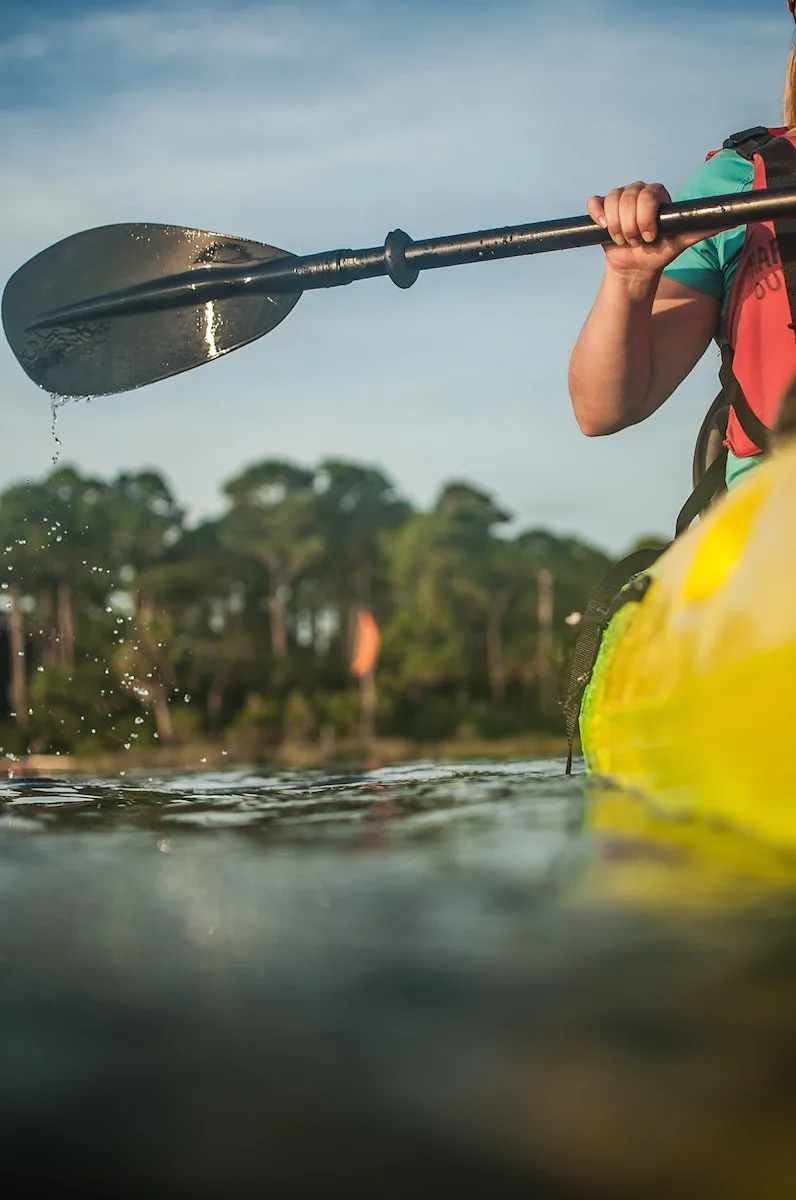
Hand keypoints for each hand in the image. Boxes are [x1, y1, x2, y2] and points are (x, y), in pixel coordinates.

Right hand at [587, 181, 713, 276]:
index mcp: (656, 194)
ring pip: (611, 200)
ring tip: (624, 240)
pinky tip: (604, 226)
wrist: (638, 267)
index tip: (650, 236)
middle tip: (638, 241)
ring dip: (617, 226)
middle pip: (627, 196)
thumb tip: (734, 219)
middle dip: (631, 225)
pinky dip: (597, 213)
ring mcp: (618, 200)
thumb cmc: (661, 251)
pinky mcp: (602, 209)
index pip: (648, 192)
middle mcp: (637, 192)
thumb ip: (706, 227)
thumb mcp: (684, 240)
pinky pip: (594, 201)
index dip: (645, 215)